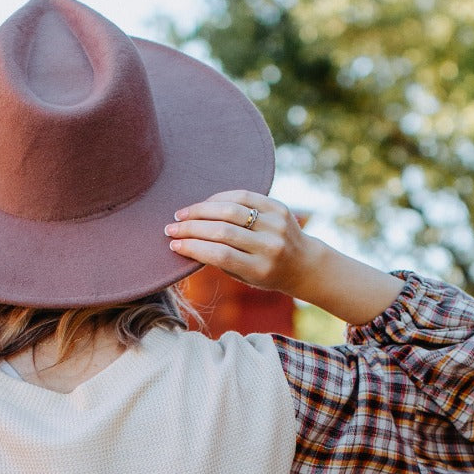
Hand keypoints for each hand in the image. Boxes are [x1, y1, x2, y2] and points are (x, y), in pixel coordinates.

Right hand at [165, 189, 403, 323]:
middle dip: (191, 227)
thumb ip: (221, 260)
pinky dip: (220, 198)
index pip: (220, 254)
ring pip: (230, 209)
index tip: (173, 244)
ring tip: (182, 214)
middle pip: (222, 231)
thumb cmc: (266, 274)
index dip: (193, 247)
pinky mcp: (278, 207)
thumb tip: (185, 241)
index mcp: (259, 269)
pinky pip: (244, 196)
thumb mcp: (245, 277)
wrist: (303, 263)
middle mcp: (269, 246)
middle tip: (170, 227)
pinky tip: (204, 203)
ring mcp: (275, 224)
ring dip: (201, 210)